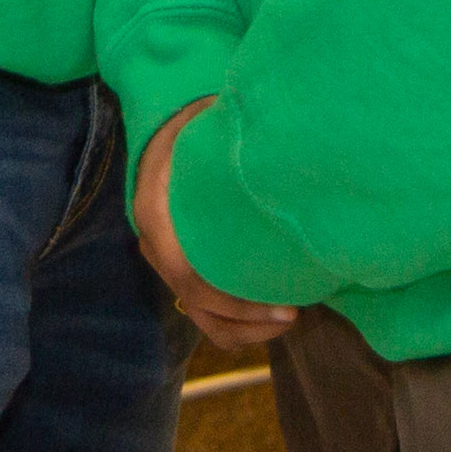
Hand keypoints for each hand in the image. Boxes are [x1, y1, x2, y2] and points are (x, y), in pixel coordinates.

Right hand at [134, 101, 296, 358]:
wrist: (163, 132)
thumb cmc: (190, 126)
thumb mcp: (206, 123)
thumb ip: (229, 141)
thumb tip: (279, 152)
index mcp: (156, 215)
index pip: (187, 277)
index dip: (234, 301)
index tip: (285, 304)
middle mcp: (156, 247)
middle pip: (198, 306)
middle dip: (248, 320)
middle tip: (294, 312)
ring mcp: (168, 263)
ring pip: (204, 318)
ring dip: (247, 328)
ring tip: (288, 316)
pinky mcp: (185, 269)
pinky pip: (209, 312)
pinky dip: (240, 321)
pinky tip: (274, 309)